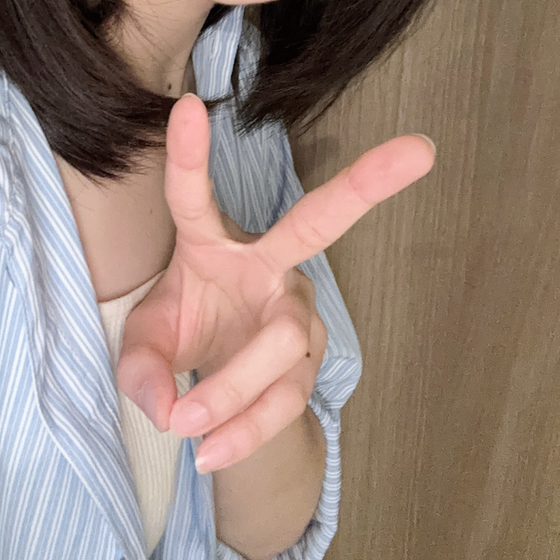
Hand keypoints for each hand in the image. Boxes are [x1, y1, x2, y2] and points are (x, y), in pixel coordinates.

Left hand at [116, 94, 434, 472]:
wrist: (213, 391)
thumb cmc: (181, 336)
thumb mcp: (143, 347)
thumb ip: (140, 368)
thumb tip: (165, 405)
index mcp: (211, 243)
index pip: (194, 196)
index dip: (188, 155)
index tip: (185, 107)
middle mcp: (267, 265)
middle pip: (319, 222)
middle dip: (367, 183)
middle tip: (419, 149)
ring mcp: (296, 312)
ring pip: (281, 344)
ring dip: (231, 387)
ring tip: (185, 424)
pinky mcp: (308, 362)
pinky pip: (283, 396)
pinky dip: (244, 427)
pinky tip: (210, 452)